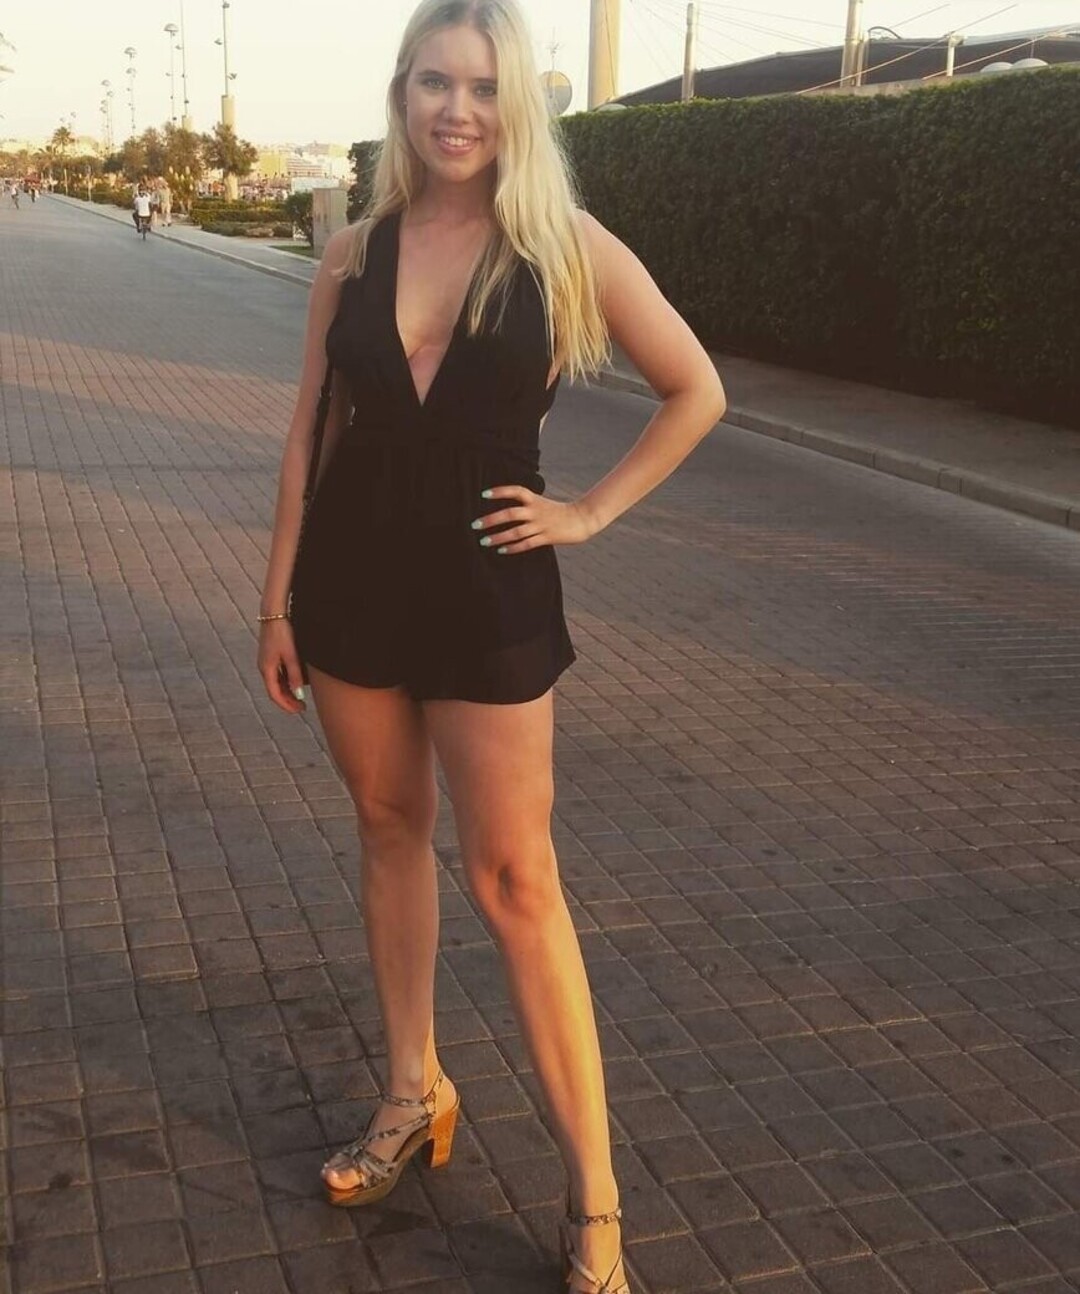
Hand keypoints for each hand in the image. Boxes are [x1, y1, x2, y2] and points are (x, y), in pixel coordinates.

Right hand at [257, 619, 306, 714]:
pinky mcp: (270, 656)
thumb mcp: (292, 655)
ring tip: (301, 697)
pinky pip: (277, 674)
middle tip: (302, 707)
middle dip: (288, 700)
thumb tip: (298, 693)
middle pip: (275, 690)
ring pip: (276, 683)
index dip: (286, 705)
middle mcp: (264, 667)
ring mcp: (266, 661)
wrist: (274, 614)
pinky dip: (286, 681)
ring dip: (287, 691)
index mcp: (267, 669)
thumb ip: (295, 675)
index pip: (274, 695)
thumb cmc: (283, 633)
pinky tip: (296, 681)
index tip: (299, 710)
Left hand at [470, 486, 596, 554]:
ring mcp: (541, 525)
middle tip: (475, 525)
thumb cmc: (558, 511)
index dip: (500, 492)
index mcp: (535, 500)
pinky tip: (500, 550)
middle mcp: (536, 511)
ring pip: (516, 532)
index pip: (516, 491)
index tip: (483, 495)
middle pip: (510, 514)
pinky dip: (512, 548)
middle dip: (491, 519)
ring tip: (483, 541)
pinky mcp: (546, 538)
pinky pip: (526, 544)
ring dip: (498, 537)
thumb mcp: (541, 503)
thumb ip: (526, 505)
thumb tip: (504, 511)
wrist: (582, 519)